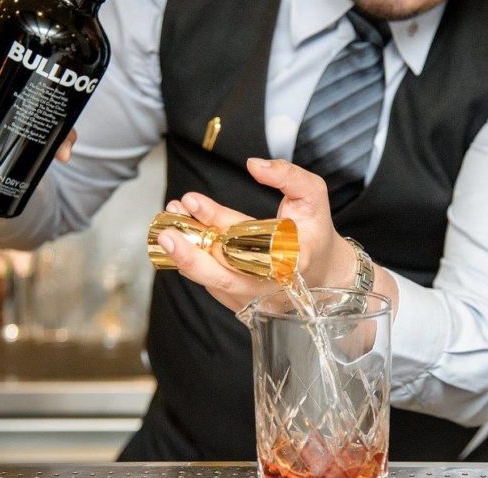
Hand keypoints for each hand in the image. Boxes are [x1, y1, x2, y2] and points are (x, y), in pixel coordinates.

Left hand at [157, 158, 358, 312]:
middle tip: (165, 232)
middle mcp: (270, 285)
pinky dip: (193, 260)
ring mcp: (253, 298)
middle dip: (189, 255)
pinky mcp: (240, 301)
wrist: (322, 271)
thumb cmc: (315, 232)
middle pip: (222, 276)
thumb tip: (254, 165)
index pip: (250, 244)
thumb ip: (289, 176)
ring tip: (168, 223)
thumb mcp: (313, 195)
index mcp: (292, 261)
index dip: (219, 221)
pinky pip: (210, 282)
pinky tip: (181, 235)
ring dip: (185, 254)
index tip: (193, 200)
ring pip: (211, 279)